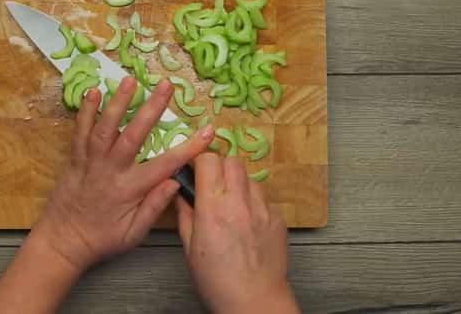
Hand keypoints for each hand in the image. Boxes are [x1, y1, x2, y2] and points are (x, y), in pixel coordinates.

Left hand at [34, 77, 213, 270]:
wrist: (62, 242)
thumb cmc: (102, 239)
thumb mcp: (134, 234)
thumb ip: (154, 207)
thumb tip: (175, 182)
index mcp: (129, 190)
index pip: (165, 165)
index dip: (188, 148)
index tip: (207, 131)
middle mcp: (110, 171)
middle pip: (133, 135)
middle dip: (151, 109)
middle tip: (166, 86)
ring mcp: (90, 162)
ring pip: (104, 128)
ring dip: (117, 102)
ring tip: (129, 79)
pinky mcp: (75, 158)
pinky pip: (79, 132)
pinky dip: (85, 111)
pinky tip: (92, 91)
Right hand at [176, 153, 298, 313]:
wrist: (255, 302)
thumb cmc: (218, 282)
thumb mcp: (190, 249)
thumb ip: (185, 215)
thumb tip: (181, 193)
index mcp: (213, 209)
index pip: (209, 160)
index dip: (201, 162)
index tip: (197, 171)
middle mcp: (239, 204)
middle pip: (232, 161)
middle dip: (221, 168)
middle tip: (214, 186)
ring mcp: (263, 210)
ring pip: (250, 178)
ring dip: (239, 184)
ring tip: (233, 205)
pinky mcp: (278, 219)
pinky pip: (265, 199)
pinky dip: (255, 204)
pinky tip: (249, 223)